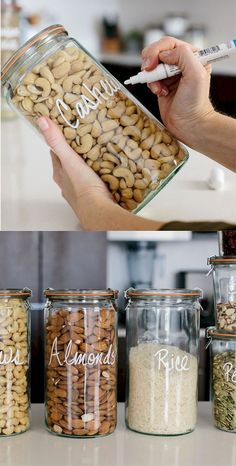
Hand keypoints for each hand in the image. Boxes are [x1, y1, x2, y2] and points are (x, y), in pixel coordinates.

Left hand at [36, 116, 162, 229]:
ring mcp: (81, 192)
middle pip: (70, 164)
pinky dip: (101, 176)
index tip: (67, 131)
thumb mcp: (69, 159)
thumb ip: (57, 141)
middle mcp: (68, 184)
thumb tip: (41, 121)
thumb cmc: (84, 187)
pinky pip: (97, 183)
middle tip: (89, 141)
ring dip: (90, 166)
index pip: (56, 153)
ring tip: (101, 154)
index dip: (60, 142)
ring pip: (83, 174)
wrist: (100, 211)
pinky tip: (108, 172)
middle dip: (77, 153)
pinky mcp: (95, 197)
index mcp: (60, 174)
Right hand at [141, 36, 214, 145]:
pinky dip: (151, 85)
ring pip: (151, 65)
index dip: (157, 50)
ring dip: (151, 76)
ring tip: (158, 88)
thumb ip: (183, 55)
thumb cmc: (196, 102)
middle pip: (157, 51)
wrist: (189, 124)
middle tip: (149, 72)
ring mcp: (170, 74)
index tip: (152, 63)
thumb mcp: (196, 74)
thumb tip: (164, 54)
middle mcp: (181, 63)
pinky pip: (150, 78)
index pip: (169, 43)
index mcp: (192, 56)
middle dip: (150, 61)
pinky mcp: (162, 84)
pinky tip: (160, 93)